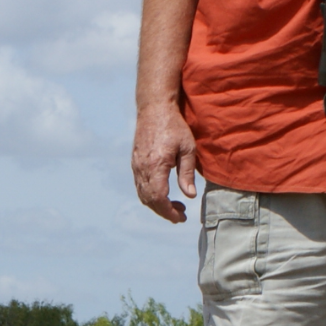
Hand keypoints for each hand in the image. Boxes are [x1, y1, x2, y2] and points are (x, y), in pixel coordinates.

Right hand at [132, 101, 197, 222]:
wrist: (154, 108)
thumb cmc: (174, 126)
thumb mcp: (188, 149)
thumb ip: (187, 174)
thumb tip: (189, 196)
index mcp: (156, 166)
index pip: (159, 198)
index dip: (169, 212)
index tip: (181, 217)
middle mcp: (142, 168)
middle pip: (149, 200)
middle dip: (164, 211)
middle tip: (180, 215)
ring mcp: (136, 165)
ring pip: (142, 194)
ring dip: (157, 204)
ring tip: (174, 205)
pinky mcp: (135, 162)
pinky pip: (140, 185)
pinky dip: (150, 195)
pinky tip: (163, 193)